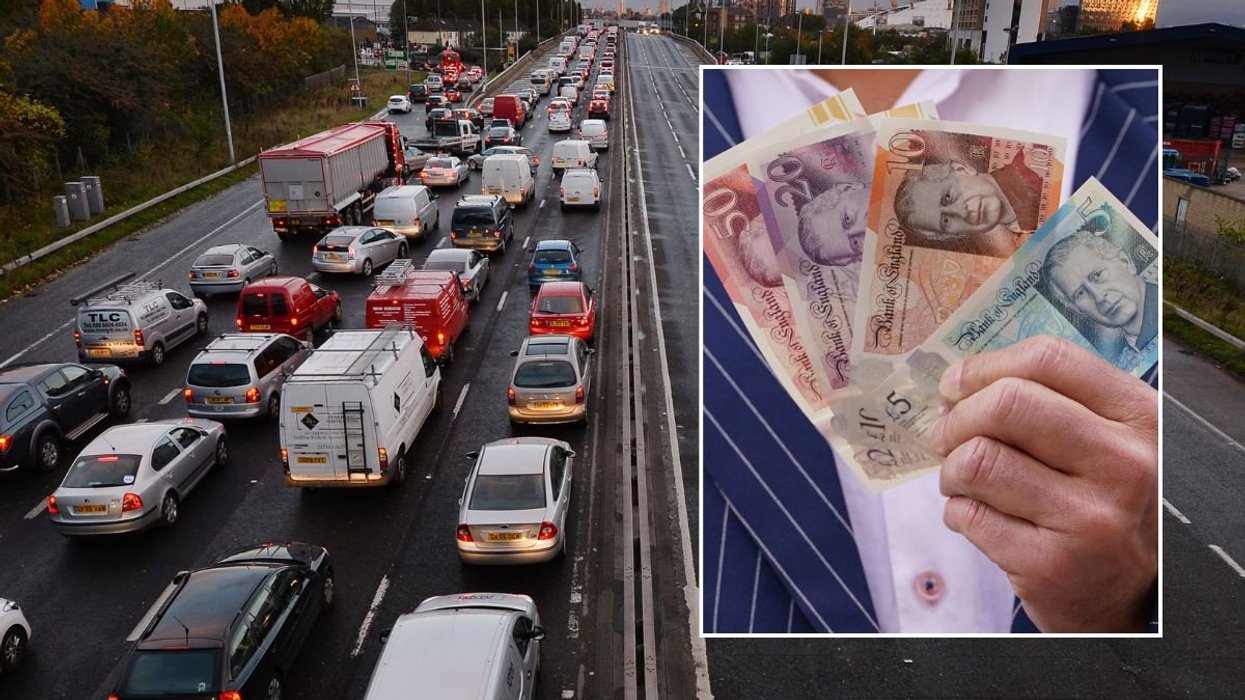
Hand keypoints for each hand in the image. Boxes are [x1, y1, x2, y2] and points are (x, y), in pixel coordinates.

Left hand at [931, 336, 1156, 631]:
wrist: (1127, 596)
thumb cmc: (1100, 502)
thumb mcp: (1105, 442)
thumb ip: (1050, 401)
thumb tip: (958, 383)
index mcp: (1139, 418)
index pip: (1049, 359)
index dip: (985, 366)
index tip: (955, 385)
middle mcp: (1125, 464)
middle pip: (1007, 404)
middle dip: (958, 418)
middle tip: (945, 436)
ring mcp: (1090, 518)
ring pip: (978, 460)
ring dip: (951, 469)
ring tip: (960, 481)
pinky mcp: (1050, 564)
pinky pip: (969, 514)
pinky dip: (956, 511)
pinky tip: (974, 516)